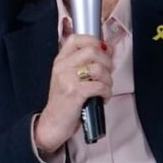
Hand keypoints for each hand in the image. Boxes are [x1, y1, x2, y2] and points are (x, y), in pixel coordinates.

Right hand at [34, 35, 111, 153]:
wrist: (53, 123)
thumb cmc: (65, 101)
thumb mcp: (69, 77)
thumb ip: (85, 63)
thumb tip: (108, 49)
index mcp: (60, 60)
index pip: (76, 39)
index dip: (93, 41)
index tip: (104, 50)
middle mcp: (62, 66)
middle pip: (92, 51)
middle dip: (107, 63)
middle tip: (107, 74)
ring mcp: (67, 79)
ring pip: (99, 69)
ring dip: (108, 80)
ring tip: (105, 88)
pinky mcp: (75, 93)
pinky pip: (100, 86)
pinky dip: (107, 93)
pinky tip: (102, 98)